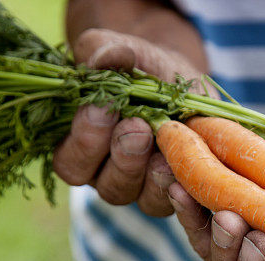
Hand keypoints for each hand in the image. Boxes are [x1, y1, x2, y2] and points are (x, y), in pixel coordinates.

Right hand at [52, 28, 211, 214]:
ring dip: (156, 178)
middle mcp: (109, 177)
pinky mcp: (178, 190)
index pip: (72, 163)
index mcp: (81, 151)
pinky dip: (187, 194)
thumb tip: (103, 58)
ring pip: (145, 199)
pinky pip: (181, 205)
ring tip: (167, 151)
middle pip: (110, 187)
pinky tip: (193, 174)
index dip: (85, 140)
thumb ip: (103, 51)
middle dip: (124, 157)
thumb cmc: (137, 66)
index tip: (102, 108)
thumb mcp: (120, 51)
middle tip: (138, 128)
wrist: (176, 77)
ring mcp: (146, 189)